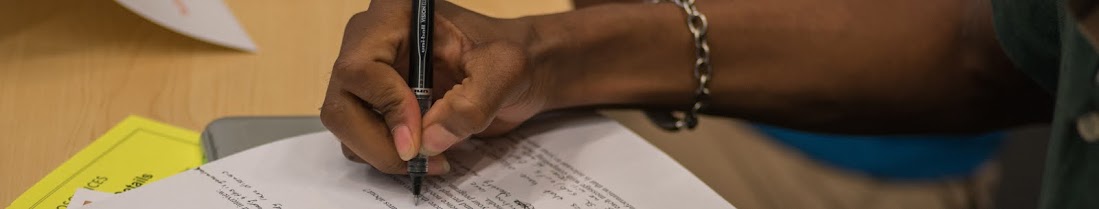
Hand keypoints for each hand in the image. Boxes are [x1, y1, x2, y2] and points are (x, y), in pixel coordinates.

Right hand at [320, 0, 550, 174]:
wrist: (521, 69)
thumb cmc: (512, 56)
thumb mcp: (505, 73)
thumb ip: (472, 104)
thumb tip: (429, 139)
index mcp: (396, 16)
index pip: (361, 67)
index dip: (386, 107)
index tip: (419, 137)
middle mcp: (372, 43)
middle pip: (342, 102)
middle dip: (378, 140)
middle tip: (419, 160)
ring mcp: (370, 75)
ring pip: (347, 125)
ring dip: (385, 152)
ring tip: (433, 158)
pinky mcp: (376, 103)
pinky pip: (362, 137)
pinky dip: (389, 154)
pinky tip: (427, 153)